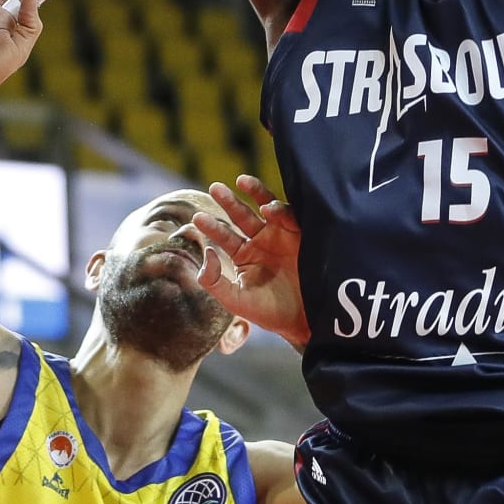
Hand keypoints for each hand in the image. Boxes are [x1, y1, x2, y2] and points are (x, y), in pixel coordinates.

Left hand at [193, 176, 309, 347]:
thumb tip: (206, 252)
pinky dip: (280, 209)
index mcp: (244, 254)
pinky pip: (290, 216)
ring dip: (255, 192)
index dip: (211, 226)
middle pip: (242, 214)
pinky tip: (268, 209)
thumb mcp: (236, 301)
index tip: (197, 218)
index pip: (224, 235)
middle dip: (229, 200)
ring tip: (242, 181)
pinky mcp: (302, 235)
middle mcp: (262, 241)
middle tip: (215, 188)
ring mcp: (282, 235)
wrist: (306, 322)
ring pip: (266, 207)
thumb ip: (214, 281)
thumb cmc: (270, 313)